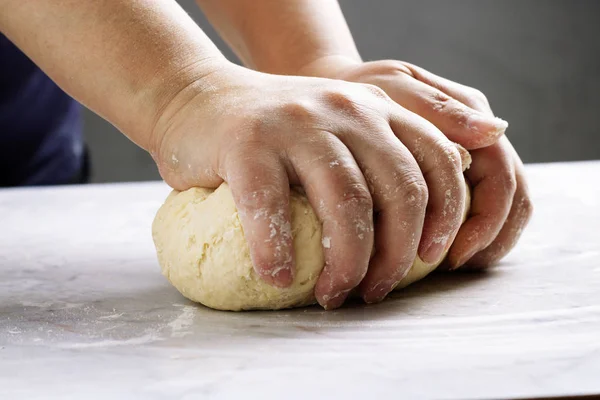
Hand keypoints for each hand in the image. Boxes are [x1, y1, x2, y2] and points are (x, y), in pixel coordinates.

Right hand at [149, 62, 467, 307]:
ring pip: (348, 203)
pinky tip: (277, 277)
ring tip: (332, 296)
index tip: (430, 259)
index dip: (447, 216)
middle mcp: (346, 110)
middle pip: (400, 191)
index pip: (440, 160)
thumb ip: (383, 151)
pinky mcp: (248, 142)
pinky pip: (271, 207)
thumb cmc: (274, 131)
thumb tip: (433, 208)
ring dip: (347, 264)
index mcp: (376, 110)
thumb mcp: (338, 125)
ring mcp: (297, 123)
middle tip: (374, 293)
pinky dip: (276, 251)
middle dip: (396, 256)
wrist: (197, 99)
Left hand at [303, 57, 532, 267]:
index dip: (485, 222)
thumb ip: (438, 108)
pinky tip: (440, 256)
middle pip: (511, 200)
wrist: (339, 94)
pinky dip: (468, 238)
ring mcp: (468, 157)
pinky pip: (475, 211)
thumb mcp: (393, 88)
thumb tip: (496, 130)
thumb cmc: (360, 90)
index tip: (450, 253)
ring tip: (448, 268)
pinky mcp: (450, 174)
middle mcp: (477, 139)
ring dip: (483, 244)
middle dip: (488, 240)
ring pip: (502, 210)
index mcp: (470, 117)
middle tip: (449, 268)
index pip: (502, 178)